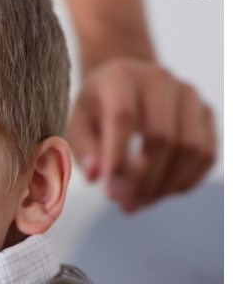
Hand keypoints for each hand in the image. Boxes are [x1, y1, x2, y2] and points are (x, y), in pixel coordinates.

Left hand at [67, 58, 215, 211]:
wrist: (125, 79)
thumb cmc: (96, 107)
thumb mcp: (77, 122)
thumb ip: (84, 148)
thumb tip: (96, 177)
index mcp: (120, 78)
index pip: (124, 118)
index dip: (118, 159)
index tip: (110, 194)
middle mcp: (159, 80)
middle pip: (162, 138)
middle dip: (144, 180)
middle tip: (125, 205)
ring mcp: (188, 95)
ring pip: (189, 148)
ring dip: (165, 185)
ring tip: (139, 203)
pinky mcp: (205, 111)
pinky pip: (206, 153)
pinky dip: (185, 180)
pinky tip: (161, 192)